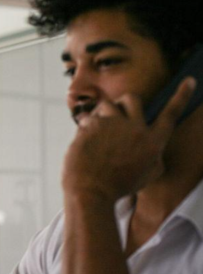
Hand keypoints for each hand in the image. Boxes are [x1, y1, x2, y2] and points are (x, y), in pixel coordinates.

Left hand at [62, 77, 196, 203]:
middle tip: (117, 113)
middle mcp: (135, 129)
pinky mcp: (91, 126)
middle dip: (125, 102)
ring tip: (98, 129)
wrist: (91, 192)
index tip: (189, 81)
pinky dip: (85, 127)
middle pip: (133, 99)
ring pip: (108, 104)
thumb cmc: (117, 187)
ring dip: (103, 112)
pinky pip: (87, 117)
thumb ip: (154, 157)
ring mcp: (112, 125)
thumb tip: (155, 149)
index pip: (171, 114)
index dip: (181, 96)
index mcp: (153, 142)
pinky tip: (83, 142)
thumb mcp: (147, 176)